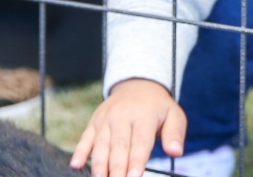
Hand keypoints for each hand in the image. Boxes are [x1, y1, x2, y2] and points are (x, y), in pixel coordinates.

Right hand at [71, 78, 186, 176]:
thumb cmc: (157, 107)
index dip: (136, 161)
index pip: (140, 142)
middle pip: (119, 146)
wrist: (137, 84)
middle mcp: (122, 116)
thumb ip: (175, 134)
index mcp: (144, 116)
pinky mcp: (94, 122)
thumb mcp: (174, 114)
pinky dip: (80, 152)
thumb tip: (176, 152)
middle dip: (117, 169)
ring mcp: (106, 120)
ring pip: (101, 145)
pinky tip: (76, 165)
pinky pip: (85, 138)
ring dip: (99, 165)